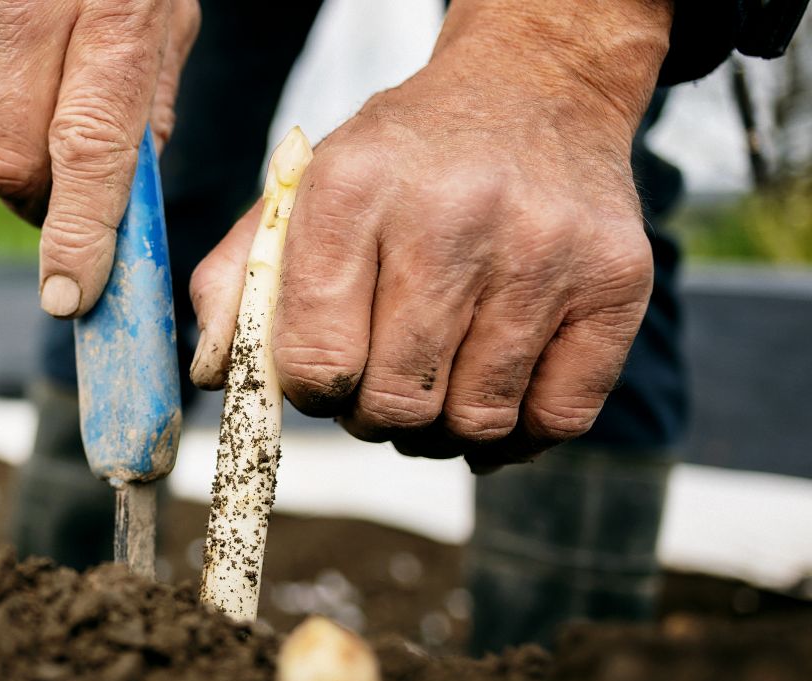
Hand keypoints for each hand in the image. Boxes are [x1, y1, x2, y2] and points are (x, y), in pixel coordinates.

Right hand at [0, 0, 199, 316]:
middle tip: (71, 196)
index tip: (68, 295)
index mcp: (110, 15)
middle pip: (12, 168)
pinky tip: (4, 66)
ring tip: (42, 88)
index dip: (76, 234)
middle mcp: (22, 14)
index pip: (86, 150)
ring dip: (15, 151)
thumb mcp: (162, 19)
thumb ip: (145, 112)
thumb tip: (119, 210)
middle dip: (43, 204)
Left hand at [189, 0, 672, 470]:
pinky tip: (492, 395)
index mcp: (354, 190)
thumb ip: (239, 282)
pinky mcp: (619, 280)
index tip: (325, 374)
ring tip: (433, 382)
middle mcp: (455, 216)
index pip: (316, 360)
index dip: (312, 391)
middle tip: (381, 381)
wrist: (534, 89)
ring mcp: (547, 250)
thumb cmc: (402, 163)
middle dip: (374, 415)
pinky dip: (518, 435)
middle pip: (396, 401)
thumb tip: (218, 380)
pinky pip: (559, 420)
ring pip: (476, 422)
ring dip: (442, 428)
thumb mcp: (304, 193)